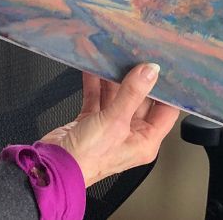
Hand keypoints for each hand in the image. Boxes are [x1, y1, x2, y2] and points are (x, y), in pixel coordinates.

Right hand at [39, 63, 179, 186]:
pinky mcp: (91, 121)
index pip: (165, 112)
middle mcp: (130, 134)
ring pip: (117, 96)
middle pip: (140, 100)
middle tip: (136, 57)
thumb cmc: (87, 158)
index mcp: (145, 141)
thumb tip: (150, 72)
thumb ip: (132, 94)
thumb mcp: (115, 122)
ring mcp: (110, 127)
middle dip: (137, 80)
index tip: (166, 70)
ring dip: (114, 79)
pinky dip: (95, 84)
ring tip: (114, 58)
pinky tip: (94, 69)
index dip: (168, 91)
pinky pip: (97, 97)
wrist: (54, 165)